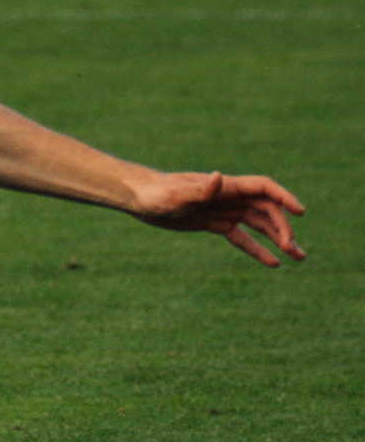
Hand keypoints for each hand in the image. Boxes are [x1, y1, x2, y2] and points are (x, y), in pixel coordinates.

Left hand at [132, 170, 306, 268]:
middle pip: (266, 210)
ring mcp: (223, 210)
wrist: (140, 198)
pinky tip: (273, 263)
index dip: (283, 197)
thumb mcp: (178, 194)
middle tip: (294, 250)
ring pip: (259, 225)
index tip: (300, 212)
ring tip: (298, 257)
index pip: (263, 188)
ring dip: (278, 239)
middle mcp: (229, 197)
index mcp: (226, 187)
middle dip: (283, 228)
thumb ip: (200, 189)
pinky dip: (258, 249)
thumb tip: (218, 178)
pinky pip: (242, 237)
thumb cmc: (157, 193)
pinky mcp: (214, 223)